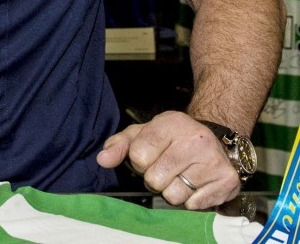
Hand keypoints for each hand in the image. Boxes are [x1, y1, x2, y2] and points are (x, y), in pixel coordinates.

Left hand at [96, 111, 240, 208]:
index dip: (139, 162)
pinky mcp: (227, 180)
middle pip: (154, 180)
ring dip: (173, 191)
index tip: (150, 156)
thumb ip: (119, 145)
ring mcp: (213, 160)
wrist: (214, 140)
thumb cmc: (171, 139)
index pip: (138, 156)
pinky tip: (197, 183)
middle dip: (155, 179)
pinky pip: (194, 205)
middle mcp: (195, 140)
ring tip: (181, 176)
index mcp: (171, 123)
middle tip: (166, 169)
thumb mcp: (143, 134)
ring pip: (174, 196)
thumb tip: (102, 160)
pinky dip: (192, 200)